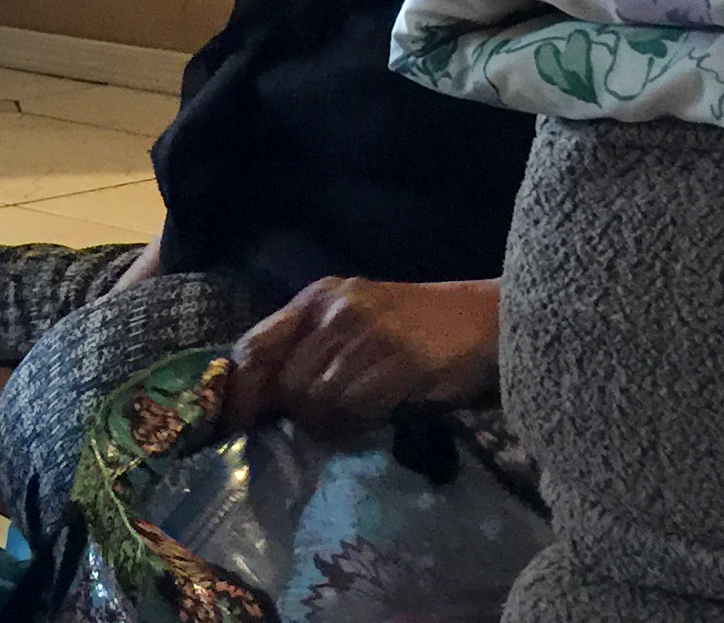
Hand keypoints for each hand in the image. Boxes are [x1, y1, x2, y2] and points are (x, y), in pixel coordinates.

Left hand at [226, 277, 499, 436]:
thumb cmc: (418, 331)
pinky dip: (360, 424)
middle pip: (286, 381)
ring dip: (332, 423)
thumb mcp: (354, 329)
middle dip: (298, 413)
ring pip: (318, 397)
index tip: (234, 422)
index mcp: (317, 299)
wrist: (489, 320)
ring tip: (356, 421)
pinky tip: (378, 419)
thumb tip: (265, 401)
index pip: (254, 345)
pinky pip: (357, 407)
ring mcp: (368, 332)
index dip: (239, 389)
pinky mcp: (401, 359)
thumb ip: (309, 353)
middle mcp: (335, 309)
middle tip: (325, 425)